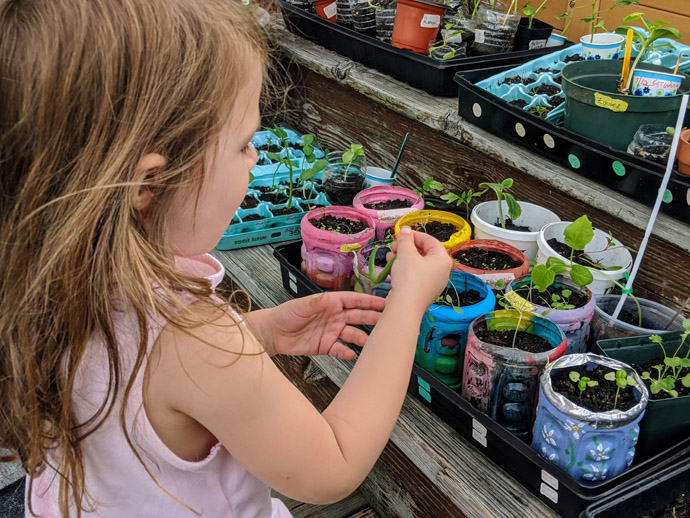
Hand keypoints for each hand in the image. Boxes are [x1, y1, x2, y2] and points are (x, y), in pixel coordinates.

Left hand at [260, 292, 385, 359]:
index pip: (354, 300)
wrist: (273, 334)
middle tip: (386, 322)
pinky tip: (351, 354)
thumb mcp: (300, 306)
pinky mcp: (326, 346)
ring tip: (372, 342)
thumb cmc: (285, 315)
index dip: (369, 301)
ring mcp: (332, 332)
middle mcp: (334, 317)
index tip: (383, 302)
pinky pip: (340, 349)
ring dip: (362, 337)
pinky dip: (346, 352)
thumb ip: (315, 303)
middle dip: (372, 318)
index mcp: (330, 303)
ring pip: (352, 334)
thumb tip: (327, 298)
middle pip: (358, 317)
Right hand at [387, 227, 451, 311]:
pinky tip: (392, 266)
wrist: (405, 306)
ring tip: (390, 255)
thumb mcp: (406, 254)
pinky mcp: (423, 290)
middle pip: (424, 252)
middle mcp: (441, 271)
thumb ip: (406, 239)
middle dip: (407, 247)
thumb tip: (406, 230)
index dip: (414, 235)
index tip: (402, 234)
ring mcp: (433, 282)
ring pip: (418, 264)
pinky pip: (415, 275)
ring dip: (403, 257)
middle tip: (395, 245)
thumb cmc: (409, 278)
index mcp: (443, 259)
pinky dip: (404, 269)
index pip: (430, 241)